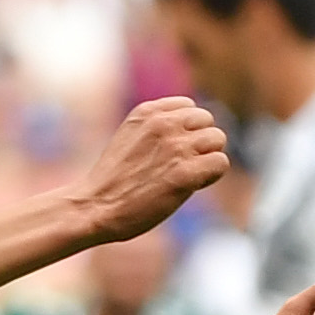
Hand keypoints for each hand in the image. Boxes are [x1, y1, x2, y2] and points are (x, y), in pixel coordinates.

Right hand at [75, 95, 230, 242]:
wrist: (93, 208)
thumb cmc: (112, 181)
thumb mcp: (130, 137)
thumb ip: (156, 128)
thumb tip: (192, 130)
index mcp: (147, 111)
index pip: (190, 107)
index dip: (186, 130)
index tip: (170, 150)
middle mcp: (164, 124)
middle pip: (208, 121)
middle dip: (199, 142)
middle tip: (180, 165)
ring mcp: (176, 147)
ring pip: (218, 139)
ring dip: (207, 158)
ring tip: (185, 175)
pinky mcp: (185, 173)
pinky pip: (220, 163)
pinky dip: (210, 176)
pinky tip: (190, 186)